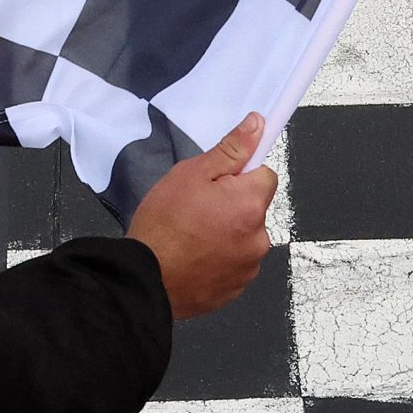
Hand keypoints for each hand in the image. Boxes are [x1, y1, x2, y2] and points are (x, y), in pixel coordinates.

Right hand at [124, 112, 278, 320]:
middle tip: (196, 208)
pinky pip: (234, 263)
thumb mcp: (191, 173)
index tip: (218, 180)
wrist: (146, 278)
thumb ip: (231, 149)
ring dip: (227, 234)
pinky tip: (194, 256)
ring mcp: (249, 266)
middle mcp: (259, 237)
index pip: (265, 176)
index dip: (240, 174)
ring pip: (244, 237)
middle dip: (232, 205)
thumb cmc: (164, 224)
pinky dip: (219, 259)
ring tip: (191, 235)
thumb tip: (257, 125)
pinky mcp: (237, 287)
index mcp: (250, 204)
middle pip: (253, 208)